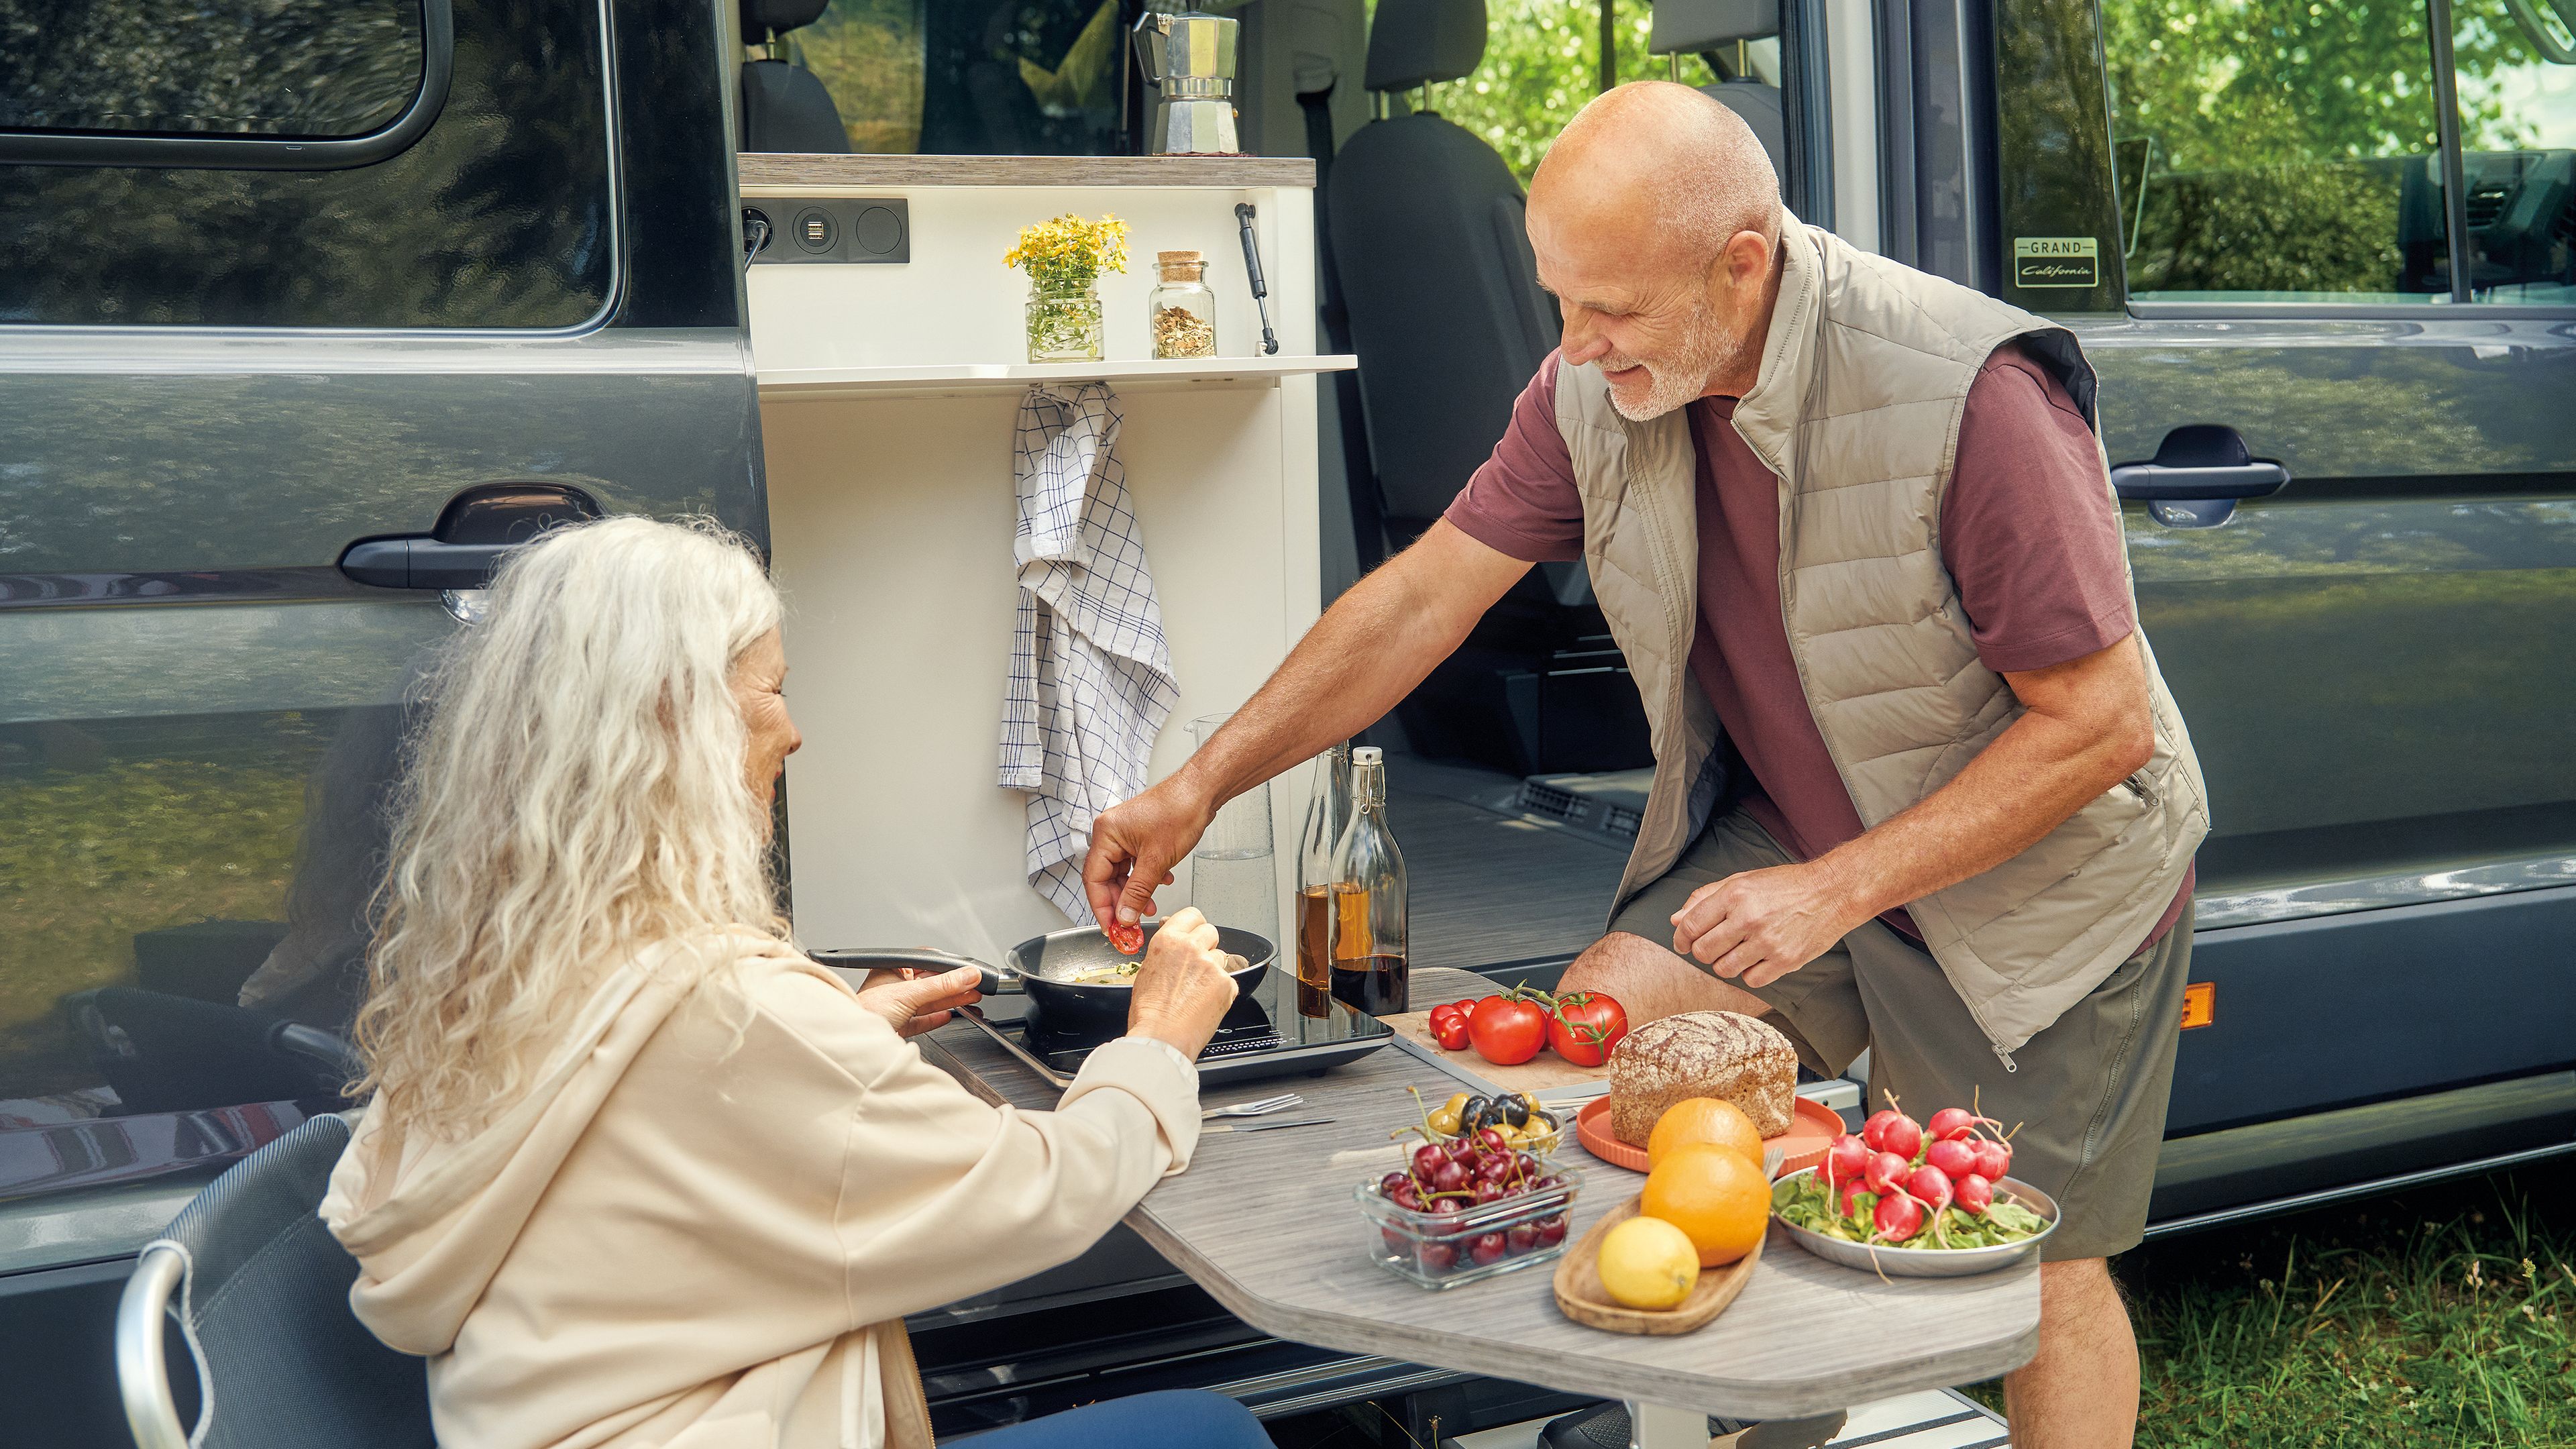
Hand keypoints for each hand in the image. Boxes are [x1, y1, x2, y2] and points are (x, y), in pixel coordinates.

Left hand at [854, 965, 983, 1037]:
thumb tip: (968, 975)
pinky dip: (936, 1018)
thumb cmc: (866, 1011)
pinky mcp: (899, 1026)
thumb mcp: (909, 993)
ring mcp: (896, 1007)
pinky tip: (948, 1015)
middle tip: (974, 985)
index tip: (966, 970)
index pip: (925, 962)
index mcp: (892, 970)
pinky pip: (922, 1019)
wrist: (855, 1042)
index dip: (946, 966)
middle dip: (954, 985)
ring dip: (950, 1000)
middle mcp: (893, 987)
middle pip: (931, 983)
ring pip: (929, 1002)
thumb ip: (942, 985)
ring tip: (971, 998)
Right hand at [1082, 776, 1213, 930]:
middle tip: (1131, 922)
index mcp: (1106, 833)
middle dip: (1121, 901)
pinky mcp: (1139, 836)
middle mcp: (1111, 832)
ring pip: (1123, 872)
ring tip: (1150, 905)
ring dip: (1136, 891)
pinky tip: (1162, 882)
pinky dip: (1146, 877)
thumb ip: (1138, 892)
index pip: (1094, 878)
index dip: (1101, 907)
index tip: (1110, 927)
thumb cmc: (1179, 811)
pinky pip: (1135, 863)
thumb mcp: (1156, 860)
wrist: (1201, 791)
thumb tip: (1125, 916)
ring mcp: (1125, 834)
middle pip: (1106, 877)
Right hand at [1126, 906, 1238, 1057]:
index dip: (1194, 924)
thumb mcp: (1147, 971)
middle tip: (1196, 965)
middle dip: (1206, 944)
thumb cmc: (1149, 1012)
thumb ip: (1164, 952)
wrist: (1162, 1038)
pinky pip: (1229, 979)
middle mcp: (1191, 948)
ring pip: (1221, 956)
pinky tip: (1205, 1002)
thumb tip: (1173, 945)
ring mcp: (1211, 965)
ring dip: (1213, 968)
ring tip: (1197, 990)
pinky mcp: (1227, 984)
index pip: (1192, 915)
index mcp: (1168, 940)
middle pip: (1210, 931)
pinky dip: (1221, 989)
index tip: (1194, 931)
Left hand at [1669, 861, 1867, 988]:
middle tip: (1713, 946)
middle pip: (1704, 951)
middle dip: (1702, 951)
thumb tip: (1676, 919)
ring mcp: (1768, 942)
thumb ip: (1706, 898)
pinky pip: (1751, 980)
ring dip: (1725, 963)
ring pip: (1725, 969)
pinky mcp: (1786, 960)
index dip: (1680, 938)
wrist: (1832, 892)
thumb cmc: (1786, 885)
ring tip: (1737, 951)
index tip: (1682, 943)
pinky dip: (1749, 973)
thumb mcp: (1743, 880)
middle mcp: (1749, 918)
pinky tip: (1757, 958)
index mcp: (1735, 894)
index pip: (1691, 925)